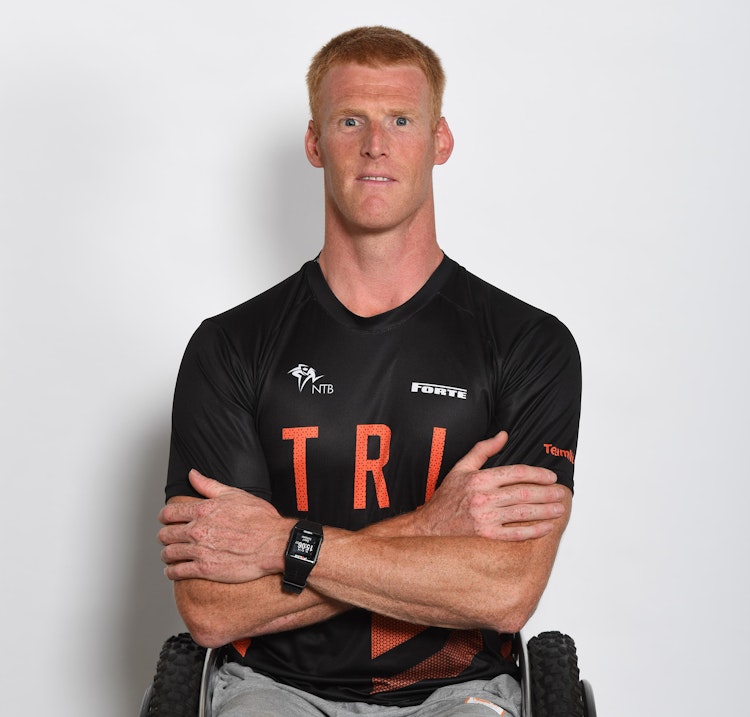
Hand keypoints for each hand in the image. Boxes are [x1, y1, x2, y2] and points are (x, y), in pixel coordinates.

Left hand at [158, 470, 292, 582]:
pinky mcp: (204, 569)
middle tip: (169, 538)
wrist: (274, 543)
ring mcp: (200, 550)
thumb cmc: (260, 519)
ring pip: (168, 554)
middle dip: (165, 536)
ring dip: (167, 554)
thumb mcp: (235, 494)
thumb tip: (193, 474)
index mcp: (203, 510)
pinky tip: (174, 570)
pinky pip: (177, 572)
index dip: (164, 517)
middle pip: (165, 534)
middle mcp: (197, 530)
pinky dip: (171, 572)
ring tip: (170, 555)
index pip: (169, 513)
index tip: (166, 520)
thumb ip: (209, 485)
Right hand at [415, 431, 568, 540]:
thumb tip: (503, 435)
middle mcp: (483, 497)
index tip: (550, 477)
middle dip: (546, 493)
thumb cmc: (446, 498)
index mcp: (479, 479)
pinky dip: (533, 531)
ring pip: (523, 513)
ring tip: (559, 509)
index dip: (537, 474)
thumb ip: (483, 449)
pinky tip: (546, 527)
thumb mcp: (460, 467)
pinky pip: (515, 534)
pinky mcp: (486, 536)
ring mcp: (485, 518)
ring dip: (545, 510)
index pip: (516, 473)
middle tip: (561, 493)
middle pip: (523, 493)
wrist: (429, 526)